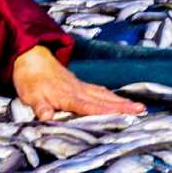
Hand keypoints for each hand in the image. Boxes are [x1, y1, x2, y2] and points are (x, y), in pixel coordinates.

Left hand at [11, 45, 143, 120]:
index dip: (105, 112)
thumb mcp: (30, 94)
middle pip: (103, 100)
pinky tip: (117, 99)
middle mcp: (78, 90)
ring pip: (104, 94)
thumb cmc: (29, 77)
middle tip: (142, 110)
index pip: (89, 106)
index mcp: (67, 95)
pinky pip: (98, 90)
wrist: (29, 55)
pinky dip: (110, 95)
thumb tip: (47, 117)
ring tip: (138, 107)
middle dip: (122, 106)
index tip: (122, 116)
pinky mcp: (78, 83)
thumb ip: (40, 106)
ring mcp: (79, 85)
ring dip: (120, 101)